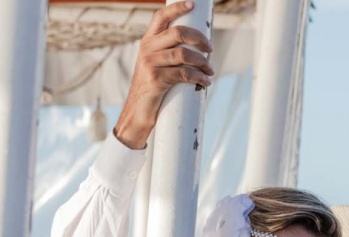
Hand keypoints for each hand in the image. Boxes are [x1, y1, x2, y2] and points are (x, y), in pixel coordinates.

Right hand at [113, 1, 213, 148]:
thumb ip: (169, 53)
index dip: (177, 8)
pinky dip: (199, 78)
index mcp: (148, 42)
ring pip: (184, 54)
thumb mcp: (156, 65)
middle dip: (199, 39)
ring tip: (210, 71)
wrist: (137, 114)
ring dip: (203, 62)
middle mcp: (147, 49)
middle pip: (178, 32)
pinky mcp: (156, 80)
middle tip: (210, 49)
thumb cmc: (153, 90)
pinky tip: (205, 82)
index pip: (160, 17)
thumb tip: (198, 47)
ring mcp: (150, 63)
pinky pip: (185, 74)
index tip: (192, 4)